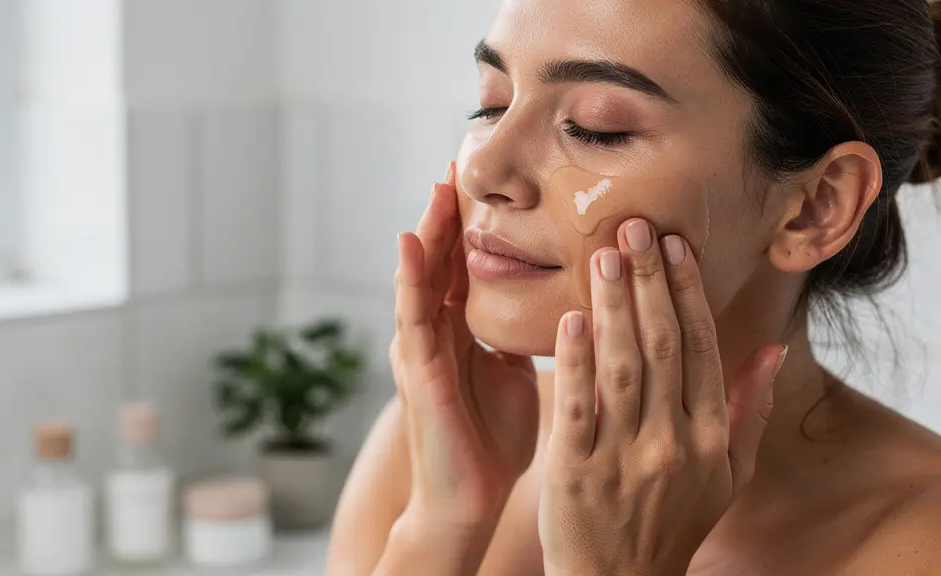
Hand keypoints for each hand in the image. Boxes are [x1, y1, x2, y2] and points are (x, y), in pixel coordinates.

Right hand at [391, 163, 539, 532]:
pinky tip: (409, 243)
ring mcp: (422, 348)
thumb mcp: (513, 371)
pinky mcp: (418, 370)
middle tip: (457, 162)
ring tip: (437, 187)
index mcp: (462, 330)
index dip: (472, 223)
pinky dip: (409, 278)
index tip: (485, 180)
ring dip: (427, 232)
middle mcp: (438, 332)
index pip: (465, 264)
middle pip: (440, 260)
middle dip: (447, 214)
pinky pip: (412, 316)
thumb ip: (518, 336)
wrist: (472, 496)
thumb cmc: (492, 437)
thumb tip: (554, 304)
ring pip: (421, 278)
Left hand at [538, 218, 787, 575]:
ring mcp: (623, 456)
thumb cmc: (674, 520)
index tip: (674, 246)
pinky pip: (578, 407)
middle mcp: (672, 442)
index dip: (687, 293)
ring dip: (614, 306)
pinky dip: (576, 361)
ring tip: (604, 256)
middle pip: (661, 346)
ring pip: (621, 367)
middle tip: (633, 228)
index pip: (699, 348)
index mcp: (709, 436)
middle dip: (649, 282)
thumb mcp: (728, 475)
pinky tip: (572, 318)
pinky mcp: (575, 471)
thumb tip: (773, 348)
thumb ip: (750, 410)